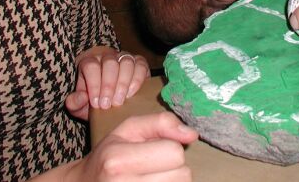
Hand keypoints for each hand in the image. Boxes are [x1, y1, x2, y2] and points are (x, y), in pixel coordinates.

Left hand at [66, 49, 150, 119]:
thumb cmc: (92, 99)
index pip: (91, 66)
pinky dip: (138, 79)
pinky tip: (132, 93)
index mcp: (89, 62)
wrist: (107, 95)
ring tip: (119, 101)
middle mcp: (107, 57)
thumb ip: (74, 103)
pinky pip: (141, 64)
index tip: (96, 103)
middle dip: (109, 85)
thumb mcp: (78, 104)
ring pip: (126, 62)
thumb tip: (82, 98)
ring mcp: (124, 57)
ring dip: (123, 83)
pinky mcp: (139, 62)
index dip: (94, 85)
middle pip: (110, 63)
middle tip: (108, 105)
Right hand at [71, 113, 196, 180]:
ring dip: (172, 180)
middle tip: (154, 166)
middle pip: (182, 174)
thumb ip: (160, 123)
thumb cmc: (107, 156)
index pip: (174, 152)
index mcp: (118, 159)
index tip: (155, 149)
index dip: (170, 148)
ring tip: (153, 177)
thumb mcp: (127, 130)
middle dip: (173, 167)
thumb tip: (192, 134)